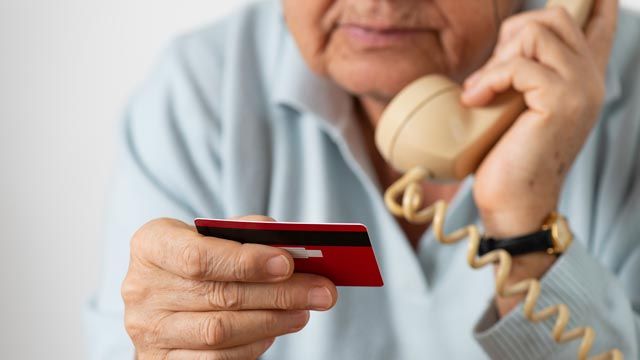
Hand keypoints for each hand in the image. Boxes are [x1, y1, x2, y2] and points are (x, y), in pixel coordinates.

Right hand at [122, 216, 337, 358]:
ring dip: (272, 321)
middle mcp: (141, 288)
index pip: (198, 256)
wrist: (168, 288)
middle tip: (321, 290)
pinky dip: (251, 346)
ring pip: (219, 331)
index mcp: (151, 245)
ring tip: (305, 310)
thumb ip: (247, 232)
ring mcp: (147, 329)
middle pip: (219, 296)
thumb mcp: (214, 234)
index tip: (288, 263)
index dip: (245, 261)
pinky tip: (274, 330)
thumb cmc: (200, 255)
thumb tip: (291, 246)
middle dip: (278, 294)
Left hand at [462, 0, 617, 236]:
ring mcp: (580, 87)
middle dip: (511, 35)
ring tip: (481, 91)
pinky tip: (475, 100)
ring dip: (497, 58)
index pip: (598, 22)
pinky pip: (519, 64)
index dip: (590, 2)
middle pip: (553, 17)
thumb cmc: (508, 157)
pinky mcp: (561, 100)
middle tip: (491, 75)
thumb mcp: (518, 105)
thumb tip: (509, 43)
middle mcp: (590, 78)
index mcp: (582, 78)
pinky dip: (488, 79)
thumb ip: (525, 74)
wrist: (514, 202)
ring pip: (536, 31)